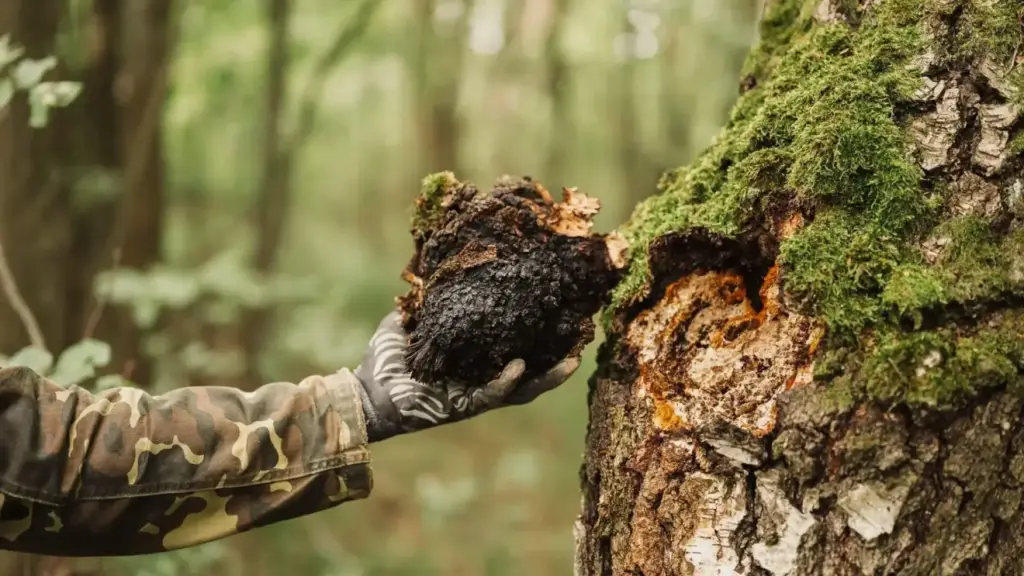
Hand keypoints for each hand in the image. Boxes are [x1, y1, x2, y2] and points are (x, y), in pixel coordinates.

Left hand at [353, 311, 579, 441]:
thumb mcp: (413, 319)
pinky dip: (507, 381)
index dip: (543, 336)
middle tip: (584, 340)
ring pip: (523, 389)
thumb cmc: (387, 357)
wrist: (366, 391)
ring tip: (571, 360)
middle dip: (559, 358)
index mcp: (476, 358)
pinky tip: (520, 366)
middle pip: (532, 371)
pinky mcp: (463, 407)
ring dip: (548, 377)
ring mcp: (476, 395)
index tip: (565, 313)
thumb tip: (442, 265)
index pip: (517, 346)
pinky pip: (492, 395)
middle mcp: (482, 378)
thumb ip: (431, 298)